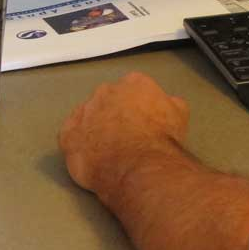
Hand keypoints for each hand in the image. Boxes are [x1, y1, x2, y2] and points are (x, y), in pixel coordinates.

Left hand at [59, 71, 189, 198]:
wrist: (140, 166)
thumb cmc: (161, 140)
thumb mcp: (180, 114)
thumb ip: (169, 102)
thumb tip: (167, 103)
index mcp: (134, 83)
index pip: (134, 88)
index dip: (139, 105)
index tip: (143, 119)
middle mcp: (106, 92)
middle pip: (108, 99)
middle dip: (114, 113)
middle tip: (126, 134)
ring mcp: (84, 112)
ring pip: (88, 116)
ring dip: (95, 127)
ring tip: (109, 148)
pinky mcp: (68, 135)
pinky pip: (71, 135)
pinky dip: (79, 143)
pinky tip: (92, 154)